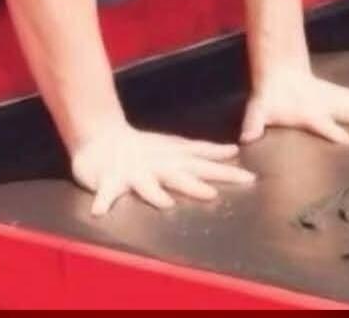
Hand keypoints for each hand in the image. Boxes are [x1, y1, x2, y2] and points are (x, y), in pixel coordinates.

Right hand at [71, 121, 254, 215]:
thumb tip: (232, 152)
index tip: (247, 176)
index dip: (224, 168)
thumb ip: (201, 152)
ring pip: (146, 184)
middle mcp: (158, 164)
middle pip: (183, 174)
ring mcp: (134, 172)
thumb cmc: (142, 148)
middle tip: (217, 193)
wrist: (101, 137)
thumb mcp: (175, 147)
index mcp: (173, 158)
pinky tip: (100, 211)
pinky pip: (105, 192)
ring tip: (166, 204)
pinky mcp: (109, 180)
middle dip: (200, 183)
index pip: (203, 160)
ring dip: (156, 193)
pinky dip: (103, 200)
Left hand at [241, 68, 348, 145]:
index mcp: (310, 111)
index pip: (321, 122)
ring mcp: (343, 100)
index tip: (345, 139)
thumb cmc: (271, 97)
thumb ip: (254, 120)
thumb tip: (246, 136)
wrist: (281, 73)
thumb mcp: (259, 108)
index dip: (330, 130)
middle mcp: (331, 104)